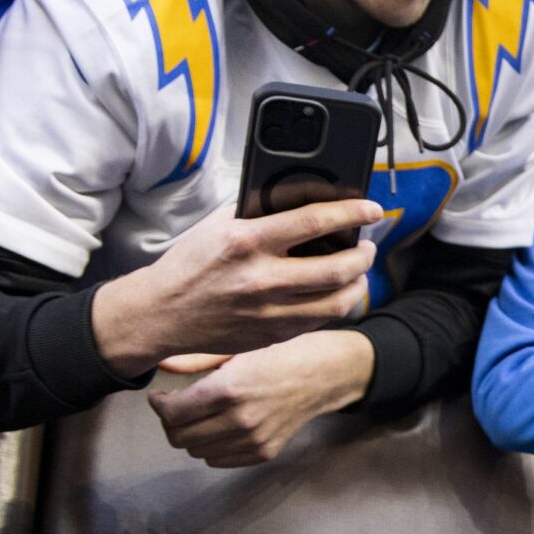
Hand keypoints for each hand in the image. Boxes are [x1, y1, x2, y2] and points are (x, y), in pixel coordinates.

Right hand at [91, 199, 382, 375]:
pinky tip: (335, 293)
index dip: (352, 214)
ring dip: (358, 284)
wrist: (161, 314)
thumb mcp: (218, 225)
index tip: (372, 209)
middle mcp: (261, 279)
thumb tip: (302, 197)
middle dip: (364, 255)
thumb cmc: (190, 264)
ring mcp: (268, 312)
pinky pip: (318, 321)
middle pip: (338, 268)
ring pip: (337, 302)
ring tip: (359, 271)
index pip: (314, 221)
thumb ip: (257, 211)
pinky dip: (334, 305)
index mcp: (247, 241)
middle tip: (368, 246)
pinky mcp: (272, 336)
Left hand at [150, 329, 372, 466]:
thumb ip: (195, 360)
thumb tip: (160, 365)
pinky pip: (218, 460)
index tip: (161, 397)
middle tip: (176, 406)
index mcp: (228, 389)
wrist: (323, 374)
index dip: (158, 406)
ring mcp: (253, 440)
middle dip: (170, 422)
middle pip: (179, 437)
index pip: (171, 413)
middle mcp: (239, 420)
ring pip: (196, 451)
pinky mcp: (264, 452)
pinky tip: (218, 426)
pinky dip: (211, 446)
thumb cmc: (279, 353)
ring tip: (198, 415)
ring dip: (190, 434)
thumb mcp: (236, 347)